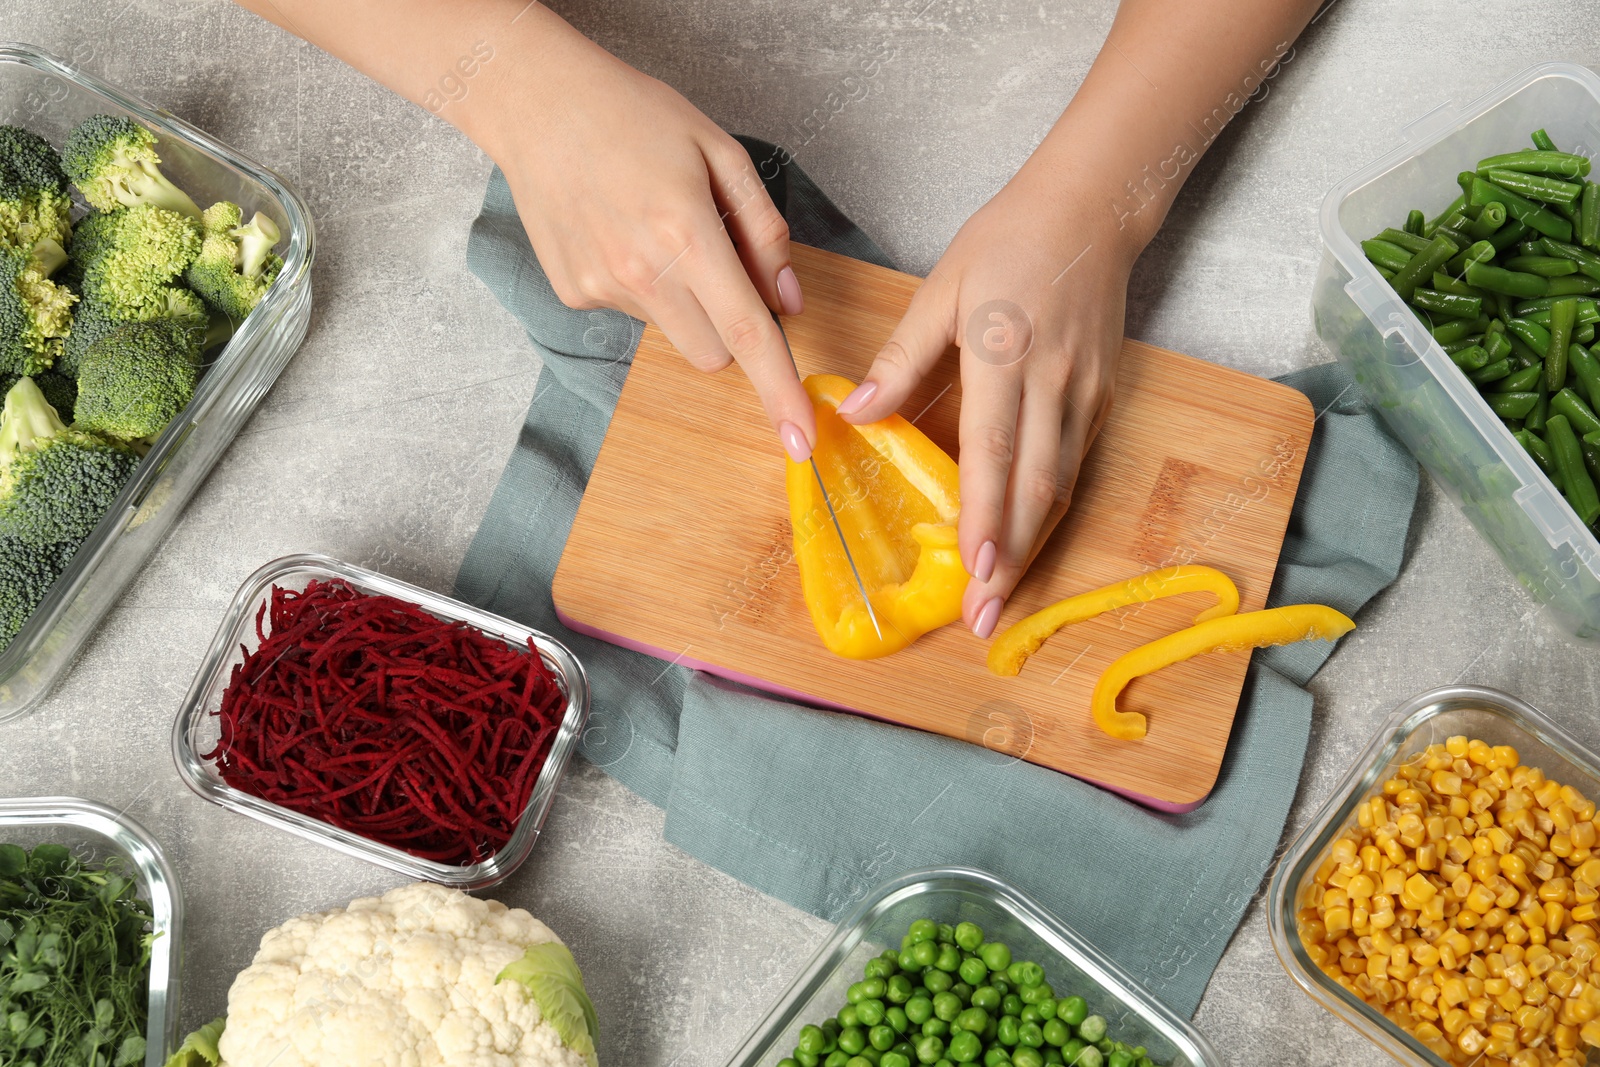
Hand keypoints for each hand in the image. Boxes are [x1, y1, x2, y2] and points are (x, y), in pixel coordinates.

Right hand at [482, 14, 815, 458]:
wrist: (536, 103)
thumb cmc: (634, 114)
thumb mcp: (721, 151)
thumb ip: (764, 230)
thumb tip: (788, 300)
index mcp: (688, 234)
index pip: (748, 334)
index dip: (780, 391)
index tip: (801, 441)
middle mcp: (642, 272)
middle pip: (714, 353)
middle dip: (729, 328)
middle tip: (717, 261)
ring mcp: (602, 288)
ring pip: (673, 333)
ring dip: (683, 302)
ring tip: (656, 231)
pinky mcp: (573, 293)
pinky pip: (632, 314)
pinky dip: (641, 287)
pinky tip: (620, 233)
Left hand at [837, 167, 1134, 636]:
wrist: (1090, 210)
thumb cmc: (1005, 243)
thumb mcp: (940, 290)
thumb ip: (900, 359)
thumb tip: (854, 414)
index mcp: (1003, 351)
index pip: (994, 449)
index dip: (985, 515)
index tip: (972, 568)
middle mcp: (1052, 380)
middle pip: (1034, 486)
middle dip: (1010, 557)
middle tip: (985, 615)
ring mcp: (1085, 392)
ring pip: (1060, 485)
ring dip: (1033, 547)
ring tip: (1003, 597)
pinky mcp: (1102, 396)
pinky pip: (1075, 465)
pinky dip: (1051, 510)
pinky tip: (1028, 544)